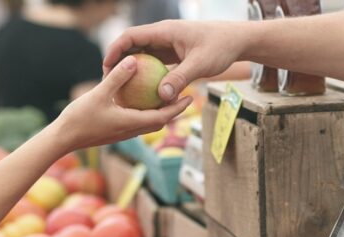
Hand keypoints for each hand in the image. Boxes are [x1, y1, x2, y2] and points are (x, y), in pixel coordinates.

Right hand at [52, 55, 192, 152]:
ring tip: (167, 98)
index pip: (163, 117)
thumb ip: (117, 78)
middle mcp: (131, 131)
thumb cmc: (80, 118)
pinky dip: (145, 113)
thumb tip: (134, 60)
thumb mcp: (99, 94)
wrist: (63, 139)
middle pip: (160, 122)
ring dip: (161, 113)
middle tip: (185, 96)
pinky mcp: (116, 132)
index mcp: (132, 123)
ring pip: (149, 123)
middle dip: (174, 110)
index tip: (190, 97)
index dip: (178, 108)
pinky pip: (137, 122)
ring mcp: (123, 133)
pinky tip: (141, 101)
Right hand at [103, 20, 246, 101]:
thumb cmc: (220, 47)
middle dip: (118, 61)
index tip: (106, 67)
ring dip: (131, 69)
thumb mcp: (200, 64)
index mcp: (164, 31)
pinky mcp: (173, 53)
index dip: (115, 50)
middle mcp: (163, 36)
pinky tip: (143, 93)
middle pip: (132, 46)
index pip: (131, 36)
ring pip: (142, 55)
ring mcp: (167, 44)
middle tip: (108, 82)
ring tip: (121, 89)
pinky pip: (154, 63)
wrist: (237, 41)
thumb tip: (161, 97)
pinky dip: (146, 75)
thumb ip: (180, 78)